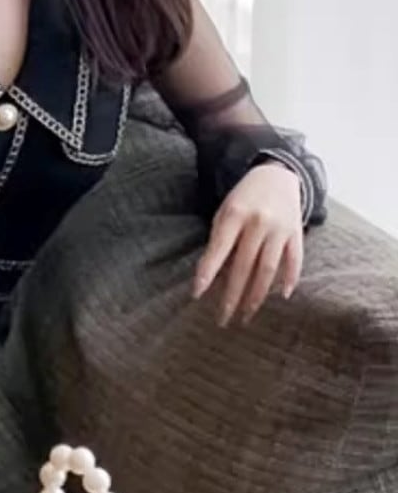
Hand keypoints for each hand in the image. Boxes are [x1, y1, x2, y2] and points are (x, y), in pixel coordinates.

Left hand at [192, 163, 303, 326]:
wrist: (277, 174)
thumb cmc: (243, 199)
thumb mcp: (224, 212)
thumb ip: (219, 240)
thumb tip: (209, 276)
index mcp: (236, 215)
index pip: (219, 249)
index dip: (207, 272)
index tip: (196, 294)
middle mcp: (259, 223)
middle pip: (244, 266)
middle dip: (232, 296)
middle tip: (222, 319)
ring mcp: (280, 229)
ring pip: (268, 269)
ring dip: (256, 296)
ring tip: (246, 315)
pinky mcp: (296, 232)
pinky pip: (295, 260)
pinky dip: (289, 279)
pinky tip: (281, 296)